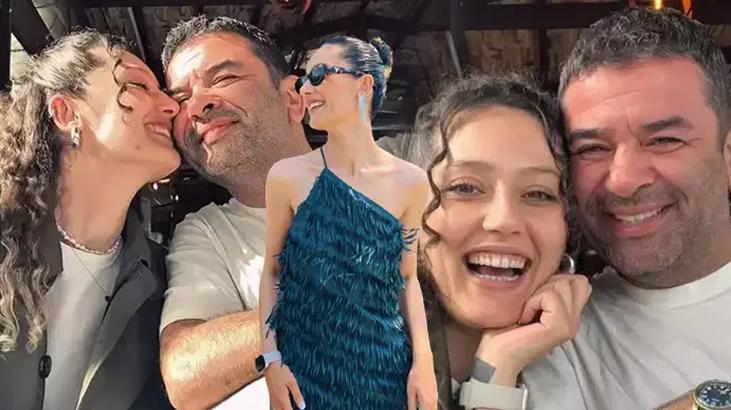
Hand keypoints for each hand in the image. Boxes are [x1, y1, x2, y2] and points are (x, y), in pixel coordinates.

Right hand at [264, 362, 304, 409]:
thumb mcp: (292, 383)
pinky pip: (273, 407)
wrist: (269, 366)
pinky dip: (278, 408)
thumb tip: (302, 406)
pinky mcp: (271, 396)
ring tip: (288, 408)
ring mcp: (272, 399)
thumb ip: (297, 395)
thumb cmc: (281, 372)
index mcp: (283, 399)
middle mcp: (276, 401)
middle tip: (292, 408)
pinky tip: (281, 407)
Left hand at [407, 353, 437, 409]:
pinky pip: (435, 404)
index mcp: (426, 401)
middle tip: (419, 409)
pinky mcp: (435, 392)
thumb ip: (411, 404)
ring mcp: (435, 395)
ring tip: (421, 408)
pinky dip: (431, 407)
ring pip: (434, 409)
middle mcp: (433, 399)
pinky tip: (425, 406)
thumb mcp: (410, 391)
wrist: (424, 362)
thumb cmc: (416, 374)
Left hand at [475, 274, 590, 384]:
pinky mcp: (560, 327)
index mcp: (569, 315)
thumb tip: (550, 271)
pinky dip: (532, 302)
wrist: (496, 356)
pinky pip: (550, 296)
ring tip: (527, 312)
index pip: (580, 282)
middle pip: (574, 280)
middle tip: (531, 305)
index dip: (557, 279)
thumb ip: (546, 290)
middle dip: (548, 284)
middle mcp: (574, 321)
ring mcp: (570, 325)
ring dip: (538, 294)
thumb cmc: (505, 331)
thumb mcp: (530, 303)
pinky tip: (525, 318)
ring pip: (562, 285)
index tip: (536, 295)